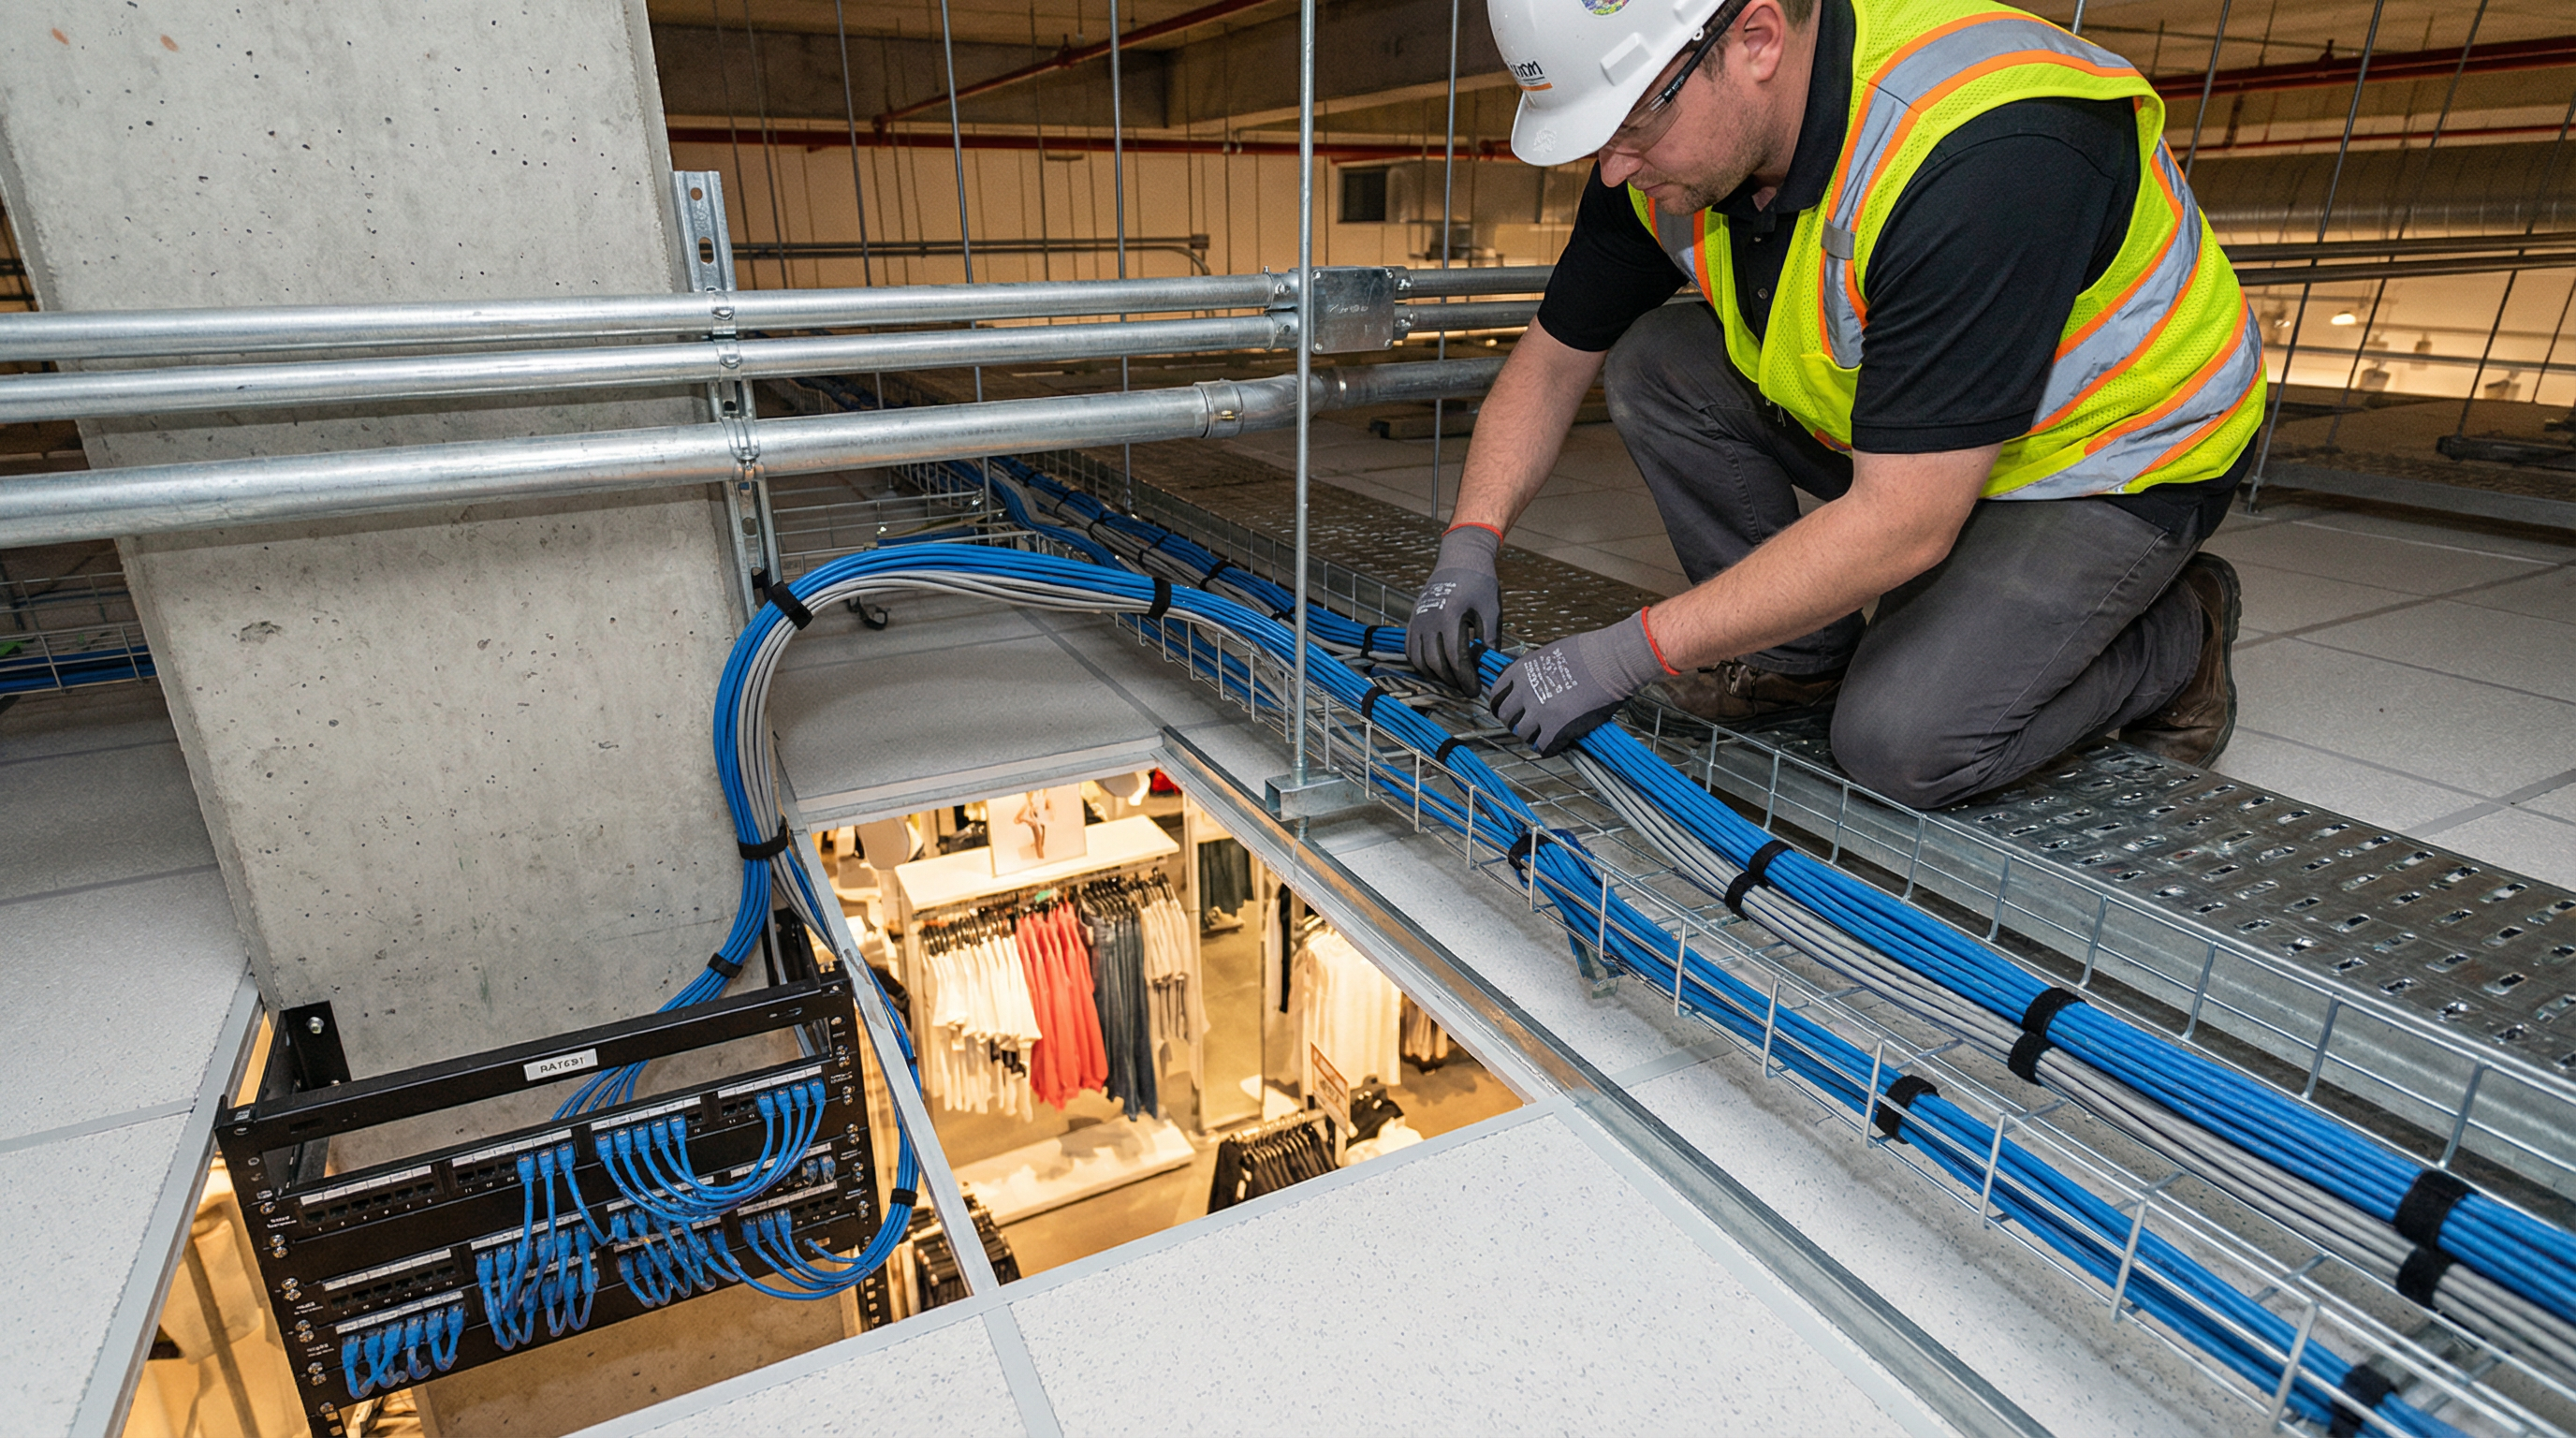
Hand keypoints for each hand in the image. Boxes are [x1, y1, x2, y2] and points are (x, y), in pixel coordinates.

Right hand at [1406, 524, 1502, 694]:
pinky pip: (1410, 649)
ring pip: (1419, 660)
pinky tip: (1437, 667)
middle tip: (1466, 689)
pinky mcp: (1412, 619)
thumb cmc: (1480, 584)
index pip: (1455, 659)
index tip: (1475, 690)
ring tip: (1453, 680)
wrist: (1460, 559)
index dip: (1465, 679)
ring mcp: (1417, 620)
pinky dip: (1420, 663)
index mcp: (1450, 616)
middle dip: (1451, 681)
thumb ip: (1490, 641)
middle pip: (1435, 663)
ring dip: (1435, 675)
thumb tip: (1487, 668)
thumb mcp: (1491, 610)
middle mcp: (1428, 620)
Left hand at [1488, 609, 1671, 756]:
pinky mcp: (1557, 728)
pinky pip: (1543, 747)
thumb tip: (1532, 681)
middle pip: (1506, 717)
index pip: (1497, 694)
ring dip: (1533, 736)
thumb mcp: (1551, 653)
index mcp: (1521, 670)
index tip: (1510, 711)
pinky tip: (1557, 744)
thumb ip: (1536, 670)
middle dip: (1516, 722)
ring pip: (1523, 735)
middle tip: (1528, 725)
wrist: (1612, 661)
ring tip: (1545, 736)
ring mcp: (1539, 711)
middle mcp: (1525, 691)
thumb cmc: (1590, 652)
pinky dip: (1548, 748)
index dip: (1503, 705)